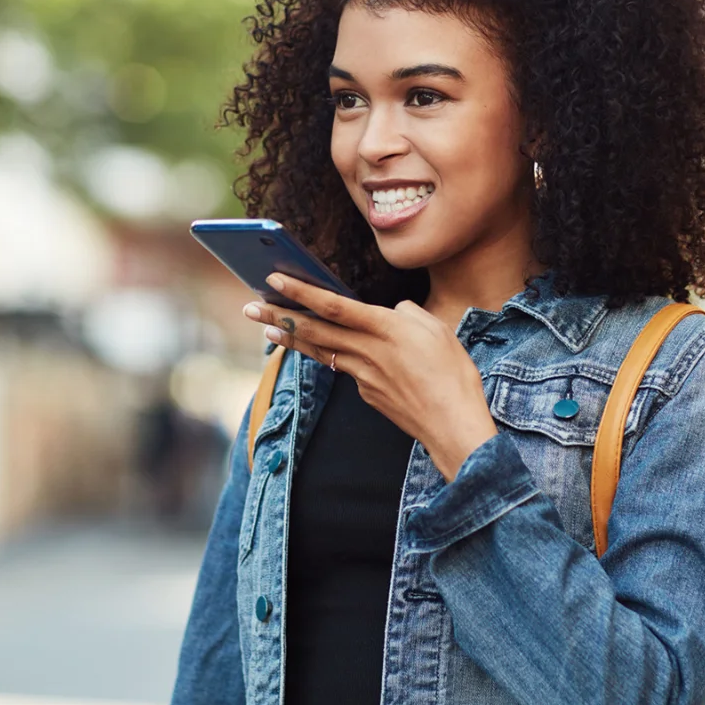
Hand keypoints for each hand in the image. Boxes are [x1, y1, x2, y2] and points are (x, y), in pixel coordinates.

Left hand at [242, 273, 497, 480]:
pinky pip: (345, 369)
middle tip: (251, 307)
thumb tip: (394, 312)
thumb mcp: (438, 329)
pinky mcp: (367, 394)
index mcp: (385, 329)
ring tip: (268, 330)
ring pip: (321, 351)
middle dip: (280, 317)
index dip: (302, 292)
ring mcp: (363, 376)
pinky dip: (331, 358)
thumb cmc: (452, 375)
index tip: (275, 280)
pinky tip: (326, 352)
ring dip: (292, 339)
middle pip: (314, 330)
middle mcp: (367, 351)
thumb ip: (409, 314)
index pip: (334, 305)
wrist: (452, 425)